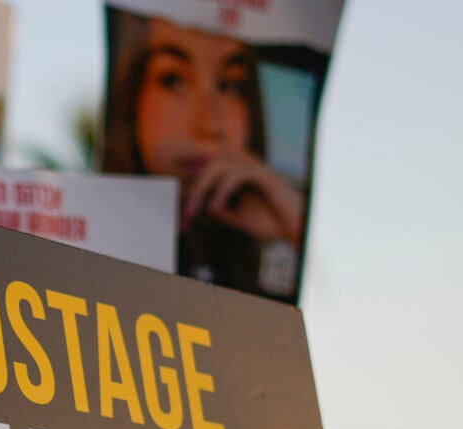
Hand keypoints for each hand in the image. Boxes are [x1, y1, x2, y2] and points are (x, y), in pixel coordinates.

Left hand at [181, 152, 305, 245]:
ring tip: (195, 213)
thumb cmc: (270, 223)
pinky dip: (222, 191)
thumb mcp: (238, 217)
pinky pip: (235, 175)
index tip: (166, 189)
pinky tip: (216, 208)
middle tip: (183, 215)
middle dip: (190, 189)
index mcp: (236, 173)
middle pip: (206, 165)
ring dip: (201, 190)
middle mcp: (243, 165)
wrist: (296, 228)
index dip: (184, 170)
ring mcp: (253, 166)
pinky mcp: (263, 174)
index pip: (205, 165)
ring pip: (217, 167)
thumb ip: (221, 209)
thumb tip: (204, 204)